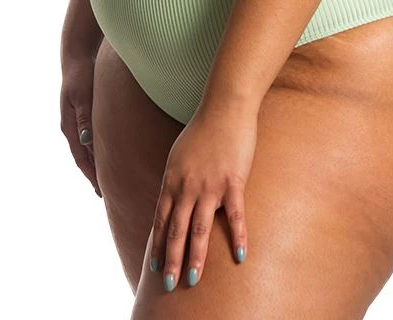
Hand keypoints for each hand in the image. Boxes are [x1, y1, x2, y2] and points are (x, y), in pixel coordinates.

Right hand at [60, 50, 102, 197]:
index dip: (90, 174)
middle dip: (94, 174)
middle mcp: (72, 127)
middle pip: (83, 156)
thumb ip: (84, 117)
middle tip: (107, 192)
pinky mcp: (86, 113)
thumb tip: (86, 141)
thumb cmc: (81, 75)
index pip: (80, 157)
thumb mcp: (82, 96)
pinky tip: (110, 151)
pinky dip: (99, 148)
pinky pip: (92, 137)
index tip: (101, 190)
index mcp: (69, 126)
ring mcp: (77, 121)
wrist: (77, 56)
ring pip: (88, 148)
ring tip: (110, 177)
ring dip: (97, 162)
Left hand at [150, 104, 257, 290]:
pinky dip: (238, 237)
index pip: (160, 219)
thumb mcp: (179, 154)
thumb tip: (172, 198)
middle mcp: (187, 186)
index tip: (153, 267)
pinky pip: (234, 216)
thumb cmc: (203, 128)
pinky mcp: (233, 182)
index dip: (157, 245)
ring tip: (193, 279)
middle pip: (176, 230)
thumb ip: (176, 178)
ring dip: (196, 257)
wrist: (224, 107)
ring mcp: (210, 186)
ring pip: (200, 229)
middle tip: (169, 285)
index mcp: (172, 180)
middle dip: (171, 260)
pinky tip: (240, 256)